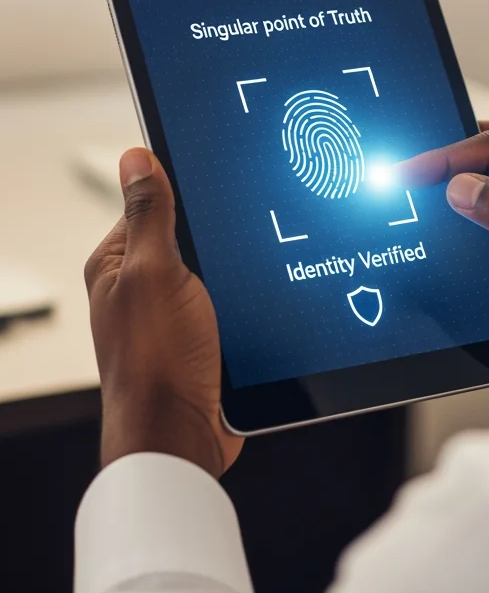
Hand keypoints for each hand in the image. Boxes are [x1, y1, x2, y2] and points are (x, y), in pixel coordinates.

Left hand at [84, 148, 241, 477]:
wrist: (183, 434)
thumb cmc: (156, 363)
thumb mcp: (155, 273)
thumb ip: (149, 215)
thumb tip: (136, 158)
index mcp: (118, 262)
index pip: (153, 200)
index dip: (188, 187)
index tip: (222, 175)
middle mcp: (144, 284)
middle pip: (192, 232)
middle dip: (221, 233)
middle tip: (242, 235)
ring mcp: (177, 310)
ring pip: (219, 266)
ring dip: (239, 268)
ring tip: (254, 270)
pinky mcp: (206, 333)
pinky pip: (234, 298)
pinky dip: (249, 295)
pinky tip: (265, 295)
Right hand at [398, 123, 488, 386]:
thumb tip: (461, 186)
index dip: (452, 157)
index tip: (411, 170)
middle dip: (448, 168)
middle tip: (403, 180)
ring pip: (486, 193)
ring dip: (454, 199)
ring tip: (412, 204)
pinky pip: (487, 229)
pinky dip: (463, 231)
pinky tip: (439, 236)